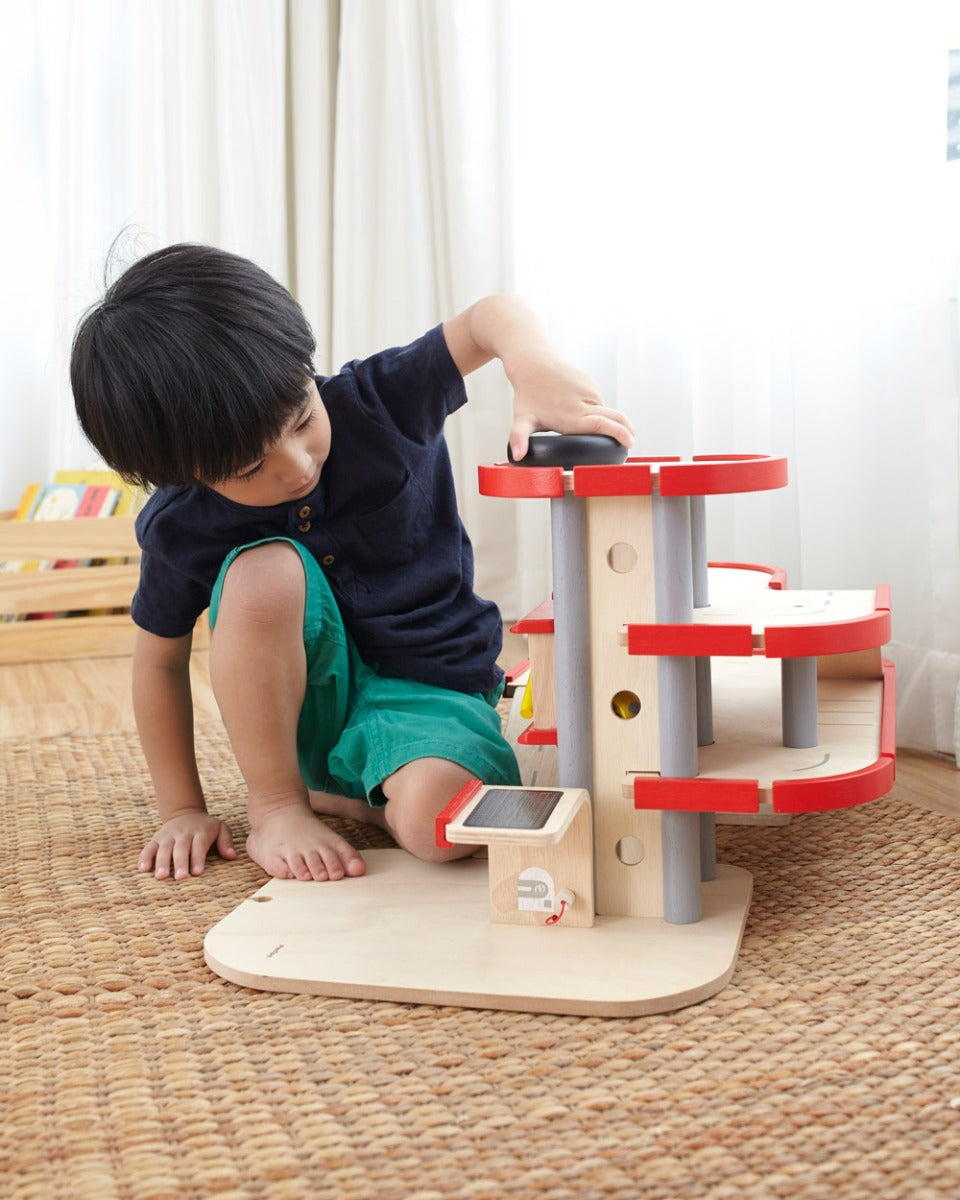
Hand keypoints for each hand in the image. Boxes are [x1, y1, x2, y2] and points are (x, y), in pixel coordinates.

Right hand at [139, 810, 237, 879]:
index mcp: (200, 831)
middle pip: (181, 848)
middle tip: (180, 877)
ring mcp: (168, 835)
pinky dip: (145, 857)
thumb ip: (226, 841)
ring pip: (164, 848)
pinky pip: (149, 847)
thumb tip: (232, 856)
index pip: (199, 845)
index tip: (197, 872)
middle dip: (180, 862)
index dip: (198, 858)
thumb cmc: (206, 827)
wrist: (186, 813)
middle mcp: (183, 832)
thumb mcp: (220, 829)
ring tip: (161, 876)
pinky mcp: (157, 838)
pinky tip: (142, 869)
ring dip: (162, 862)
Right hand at [245, 802, 365, 881]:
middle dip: (321, 871)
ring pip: (298, 867)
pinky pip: (280, 869)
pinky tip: (289, 874)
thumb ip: (348, 856)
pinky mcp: (274, 858)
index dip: (336, 865)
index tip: (338, 874)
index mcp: (326, 843)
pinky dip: (285, 872)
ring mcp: (291, 852)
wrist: (280, 813)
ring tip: (308, 876)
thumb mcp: (331, 841)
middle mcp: (309, 848)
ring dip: (304, 872)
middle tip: (324, 876)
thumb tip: (361, 870)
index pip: (334, 855)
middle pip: (317, 864)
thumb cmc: (311, 835)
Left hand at [507, 350, 634, 461]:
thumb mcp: (522, 418)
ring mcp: (590, 391)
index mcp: (572, 417)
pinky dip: (595, 409)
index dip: (620, 434)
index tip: (630, 442)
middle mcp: (585, 404)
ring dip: (606, 421)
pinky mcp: (590, 383)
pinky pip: (597, 400)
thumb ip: (519, 438)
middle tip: (629, 442)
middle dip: (626, 430)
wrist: (533, 361)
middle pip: (615, 418)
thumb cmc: (527, 393)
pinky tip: (581, 410)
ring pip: (604, 410)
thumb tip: (516, 456)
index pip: (603, 426)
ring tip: (597, 429)